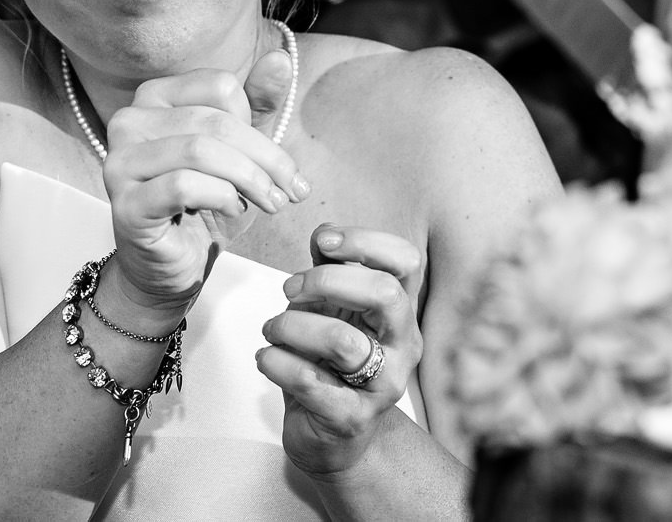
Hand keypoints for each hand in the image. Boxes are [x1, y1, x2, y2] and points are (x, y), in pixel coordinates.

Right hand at [101, 64, 307, 322]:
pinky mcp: (124, 202)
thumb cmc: (205, 204)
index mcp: (155, 96)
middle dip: (264, 159)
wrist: (171, 267)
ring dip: (248, 180)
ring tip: (269, 204)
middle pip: (215, 120)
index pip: (220, 88)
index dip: (260, 128)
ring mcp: (120, 161)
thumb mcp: (240, 152)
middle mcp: (129, 120)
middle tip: (290, 192)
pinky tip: (233, 210)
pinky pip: (182, 185)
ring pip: (199, 150)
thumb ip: (258, 105)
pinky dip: (220, 196)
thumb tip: (280, 58)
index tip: (282, 169)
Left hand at [259, 225, 423, 480]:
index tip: (323, 244)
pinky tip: (266, 358)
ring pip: (341, 340)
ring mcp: (383, 385)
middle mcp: (403, 345)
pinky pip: (310, 380)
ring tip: (272, 330)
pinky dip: (276, 362)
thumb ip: (330, 270)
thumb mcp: (332, 309)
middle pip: (384, 293)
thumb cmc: (331, 363)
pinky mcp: (352, 418)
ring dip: (291, 325)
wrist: (332, 436)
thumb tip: (324, 235)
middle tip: (290, 290)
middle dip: (325, 282)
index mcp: (400, 309)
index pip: (405, 261)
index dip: (365, 241)